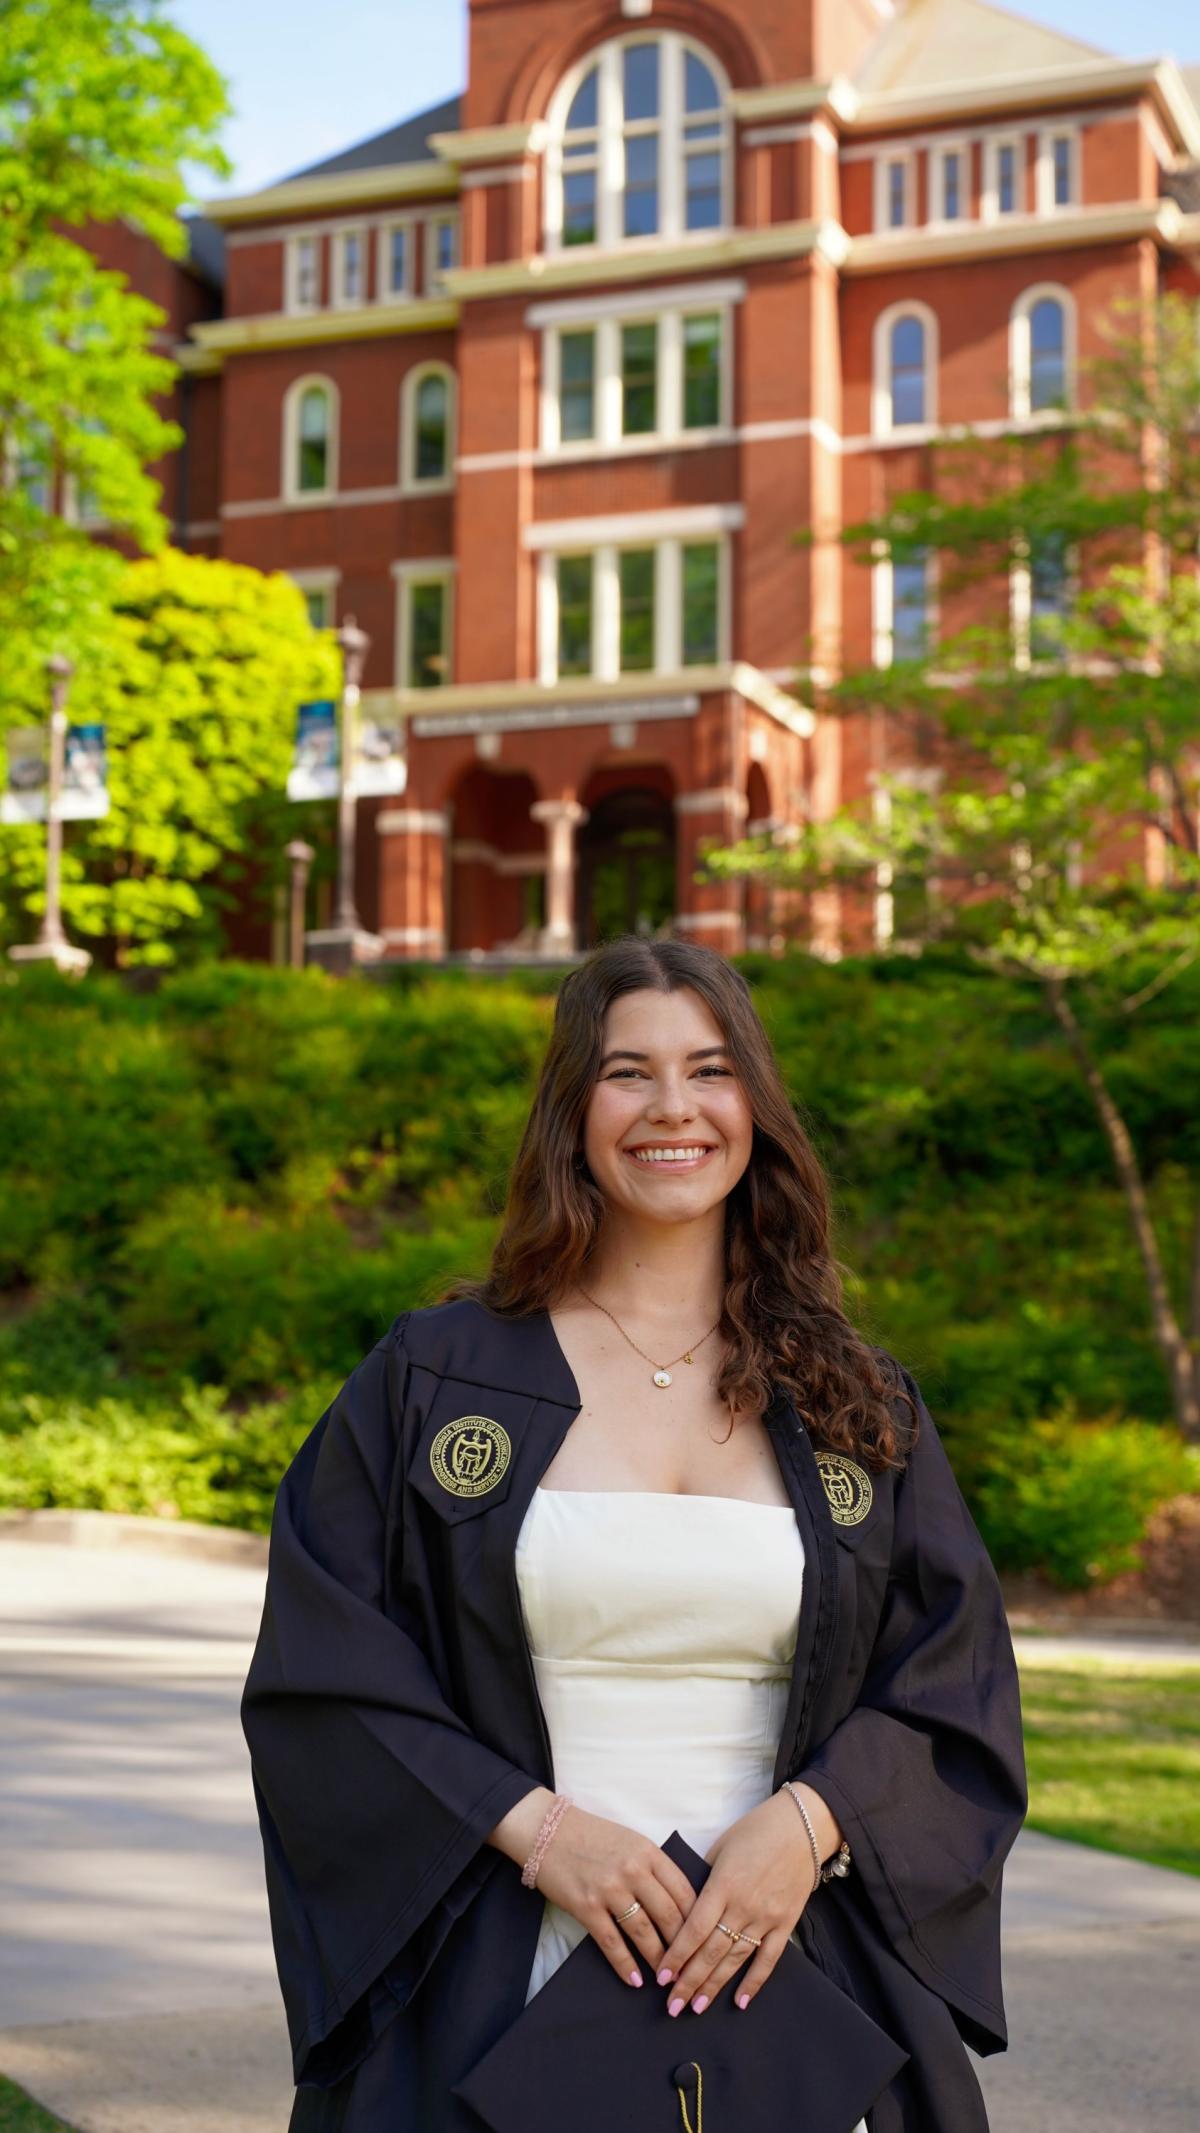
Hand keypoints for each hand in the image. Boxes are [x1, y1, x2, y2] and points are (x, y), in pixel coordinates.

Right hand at [489, 1790, 698, 1988]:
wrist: (547, 1830)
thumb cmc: (593, 1837)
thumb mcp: (631, 1841)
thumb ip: (654, 1867)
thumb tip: (679, 1904)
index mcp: (648, 1852)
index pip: (684, 1892)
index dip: (698, 1921)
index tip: (704, 1941)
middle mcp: (633, 1870)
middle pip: (669, 1915)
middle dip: (683, 1947)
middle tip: (691, 1969)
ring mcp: (609, 1889)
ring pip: (644, 1932)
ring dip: (658, 1960)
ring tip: (668, 1979)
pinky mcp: (586, 1906)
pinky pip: (612, 1942)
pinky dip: (626, 1965)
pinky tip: (635, 1980)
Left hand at [655, 1787, 834, 2015]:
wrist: (801, 1826)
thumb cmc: (755, 1830)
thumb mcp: (721, 1847)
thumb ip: (703, 1879)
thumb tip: (685, 1907)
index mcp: (723, 1884)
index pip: (694, 1929)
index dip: (676, 1956)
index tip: (661, 1978)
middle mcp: (743, 1905)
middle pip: (711, 1951)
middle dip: (689, 1982)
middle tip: (672, 2007)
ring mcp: (766, 1917)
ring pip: (735, 1959)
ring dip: (714, 1986)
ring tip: (696, 2007)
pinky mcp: (786, 1923)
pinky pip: (768, 1959)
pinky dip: (754, 1982)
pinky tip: (740, 2002)